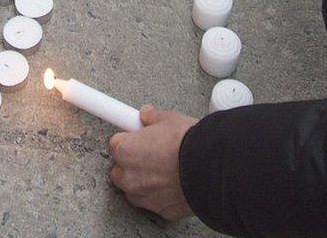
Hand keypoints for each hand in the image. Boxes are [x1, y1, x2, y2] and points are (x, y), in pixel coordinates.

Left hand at [108, 106, 197, 220]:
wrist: (210, 169)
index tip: (137, 138)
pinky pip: (155, 203)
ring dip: (144, 182)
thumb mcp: (170, 119)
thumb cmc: (188, 144)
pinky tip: (176, 184)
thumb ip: (153, 117)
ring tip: (166, 170)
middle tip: (153, 155)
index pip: (116, 144)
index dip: (130, 140)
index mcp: (125, 150)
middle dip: (133, 163)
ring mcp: (143, 197)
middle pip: (121, 170)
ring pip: (135, 190)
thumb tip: (148, 115)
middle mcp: (128, 177)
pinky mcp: (160, 211)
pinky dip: (161, 196)